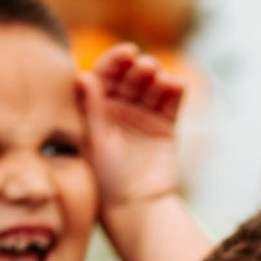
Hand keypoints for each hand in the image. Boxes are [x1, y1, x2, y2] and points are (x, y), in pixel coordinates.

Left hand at [82, 43, 187, 211]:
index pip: (105, 75)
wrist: (135, 207)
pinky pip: (172, 103)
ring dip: (158, 79)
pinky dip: (176, 92)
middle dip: (139, 69)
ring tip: (163, 79)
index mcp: (98, 107)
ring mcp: (144, 116)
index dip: (115, 61)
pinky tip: (178, 84)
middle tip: (147, 67)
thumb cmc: (105, 179)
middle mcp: (120, 108)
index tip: (127, 52)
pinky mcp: (165, 127)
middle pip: (131, 78)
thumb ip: (91, 110)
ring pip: (152, 88)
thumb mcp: (94, 142)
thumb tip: (83, 76)